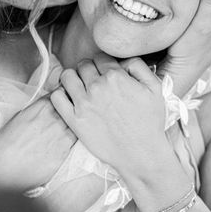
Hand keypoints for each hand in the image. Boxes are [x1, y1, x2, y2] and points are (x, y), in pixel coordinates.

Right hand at [0, 97, 75, 190]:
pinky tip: (59, 144)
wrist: (4, 169)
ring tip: (60, 132)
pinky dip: (70, 140)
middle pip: (72, 108)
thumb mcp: (19, 117)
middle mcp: (54, 119)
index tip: (63, 100)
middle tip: (65, 116)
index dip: (63, 97)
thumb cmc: (6, 144)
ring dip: (72, 126)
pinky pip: (74, 141)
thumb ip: (37, 109)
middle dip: (70, 110)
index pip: (62, 93)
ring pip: (75, 125)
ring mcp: (62, 135)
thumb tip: (47, 106)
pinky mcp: (65, 152)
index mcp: (42, 107)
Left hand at [50, 54, 168, 176]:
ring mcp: (83, 103)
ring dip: (72, 79)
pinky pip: (56, 97)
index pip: (100, 57)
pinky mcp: (74, 120)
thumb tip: (122, 60)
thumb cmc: (150, 122)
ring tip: (80, 88)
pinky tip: (69, 100)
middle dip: (88, 70)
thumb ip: (138, 66)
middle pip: (83, 65)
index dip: (103, 63)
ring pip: (67, 76)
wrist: (142, 154)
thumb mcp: (155, 88)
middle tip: (94, 82)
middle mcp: (97, 87)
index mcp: (115, 76)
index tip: (105, 73)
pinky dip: (60, 95)